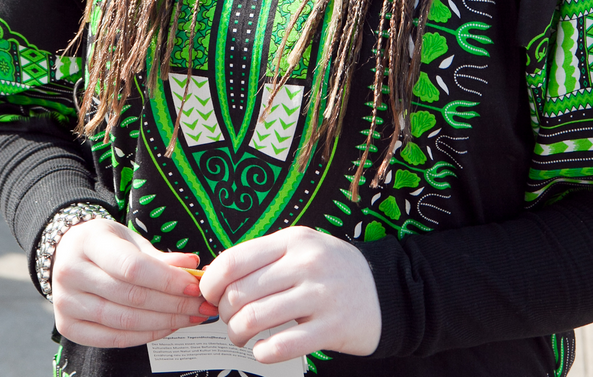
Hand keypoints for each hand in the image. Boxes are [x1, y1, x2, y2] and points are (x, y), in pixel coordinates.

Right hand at [51, 218, 214, 348]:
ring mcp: (66, 303)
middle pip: (132, 297)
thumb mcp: (129, 239)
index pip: (132, 267)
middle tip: (202, 305)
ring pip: (125, 321)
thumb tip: (193, 265)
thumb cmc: (105, 244)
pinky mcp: (68, 327)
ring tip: (190, 317)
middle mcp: (72, 273)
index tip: (195, 285)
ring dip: (165, 322)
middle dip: (174, 304)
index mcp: (89, 242)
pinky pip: (114, 338)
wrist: (66, 255)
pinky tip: (167, 327)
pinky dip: (145, 336)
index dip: (167, 279)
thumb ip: (159, 255)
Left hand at [199, 226, 381, 361]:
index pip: (235, 260)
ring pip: (256, 319)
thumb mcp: (301, 248)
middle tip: (228, 320)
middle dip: (223, 313)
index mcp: (293, 240)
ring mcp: (320, 295)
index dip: (211, 282)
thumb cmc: (330, 270)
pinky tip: (262, 351)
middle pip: (241, 292)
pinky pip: (283, 345)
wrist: (383, 292)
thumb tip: (215, 277)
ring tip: (240, 337)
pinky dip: (262, 353)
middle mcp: (306, 263)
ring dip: (238, 334)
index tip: (209, 295)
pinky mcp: (331, 327)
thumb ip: (264, 258)